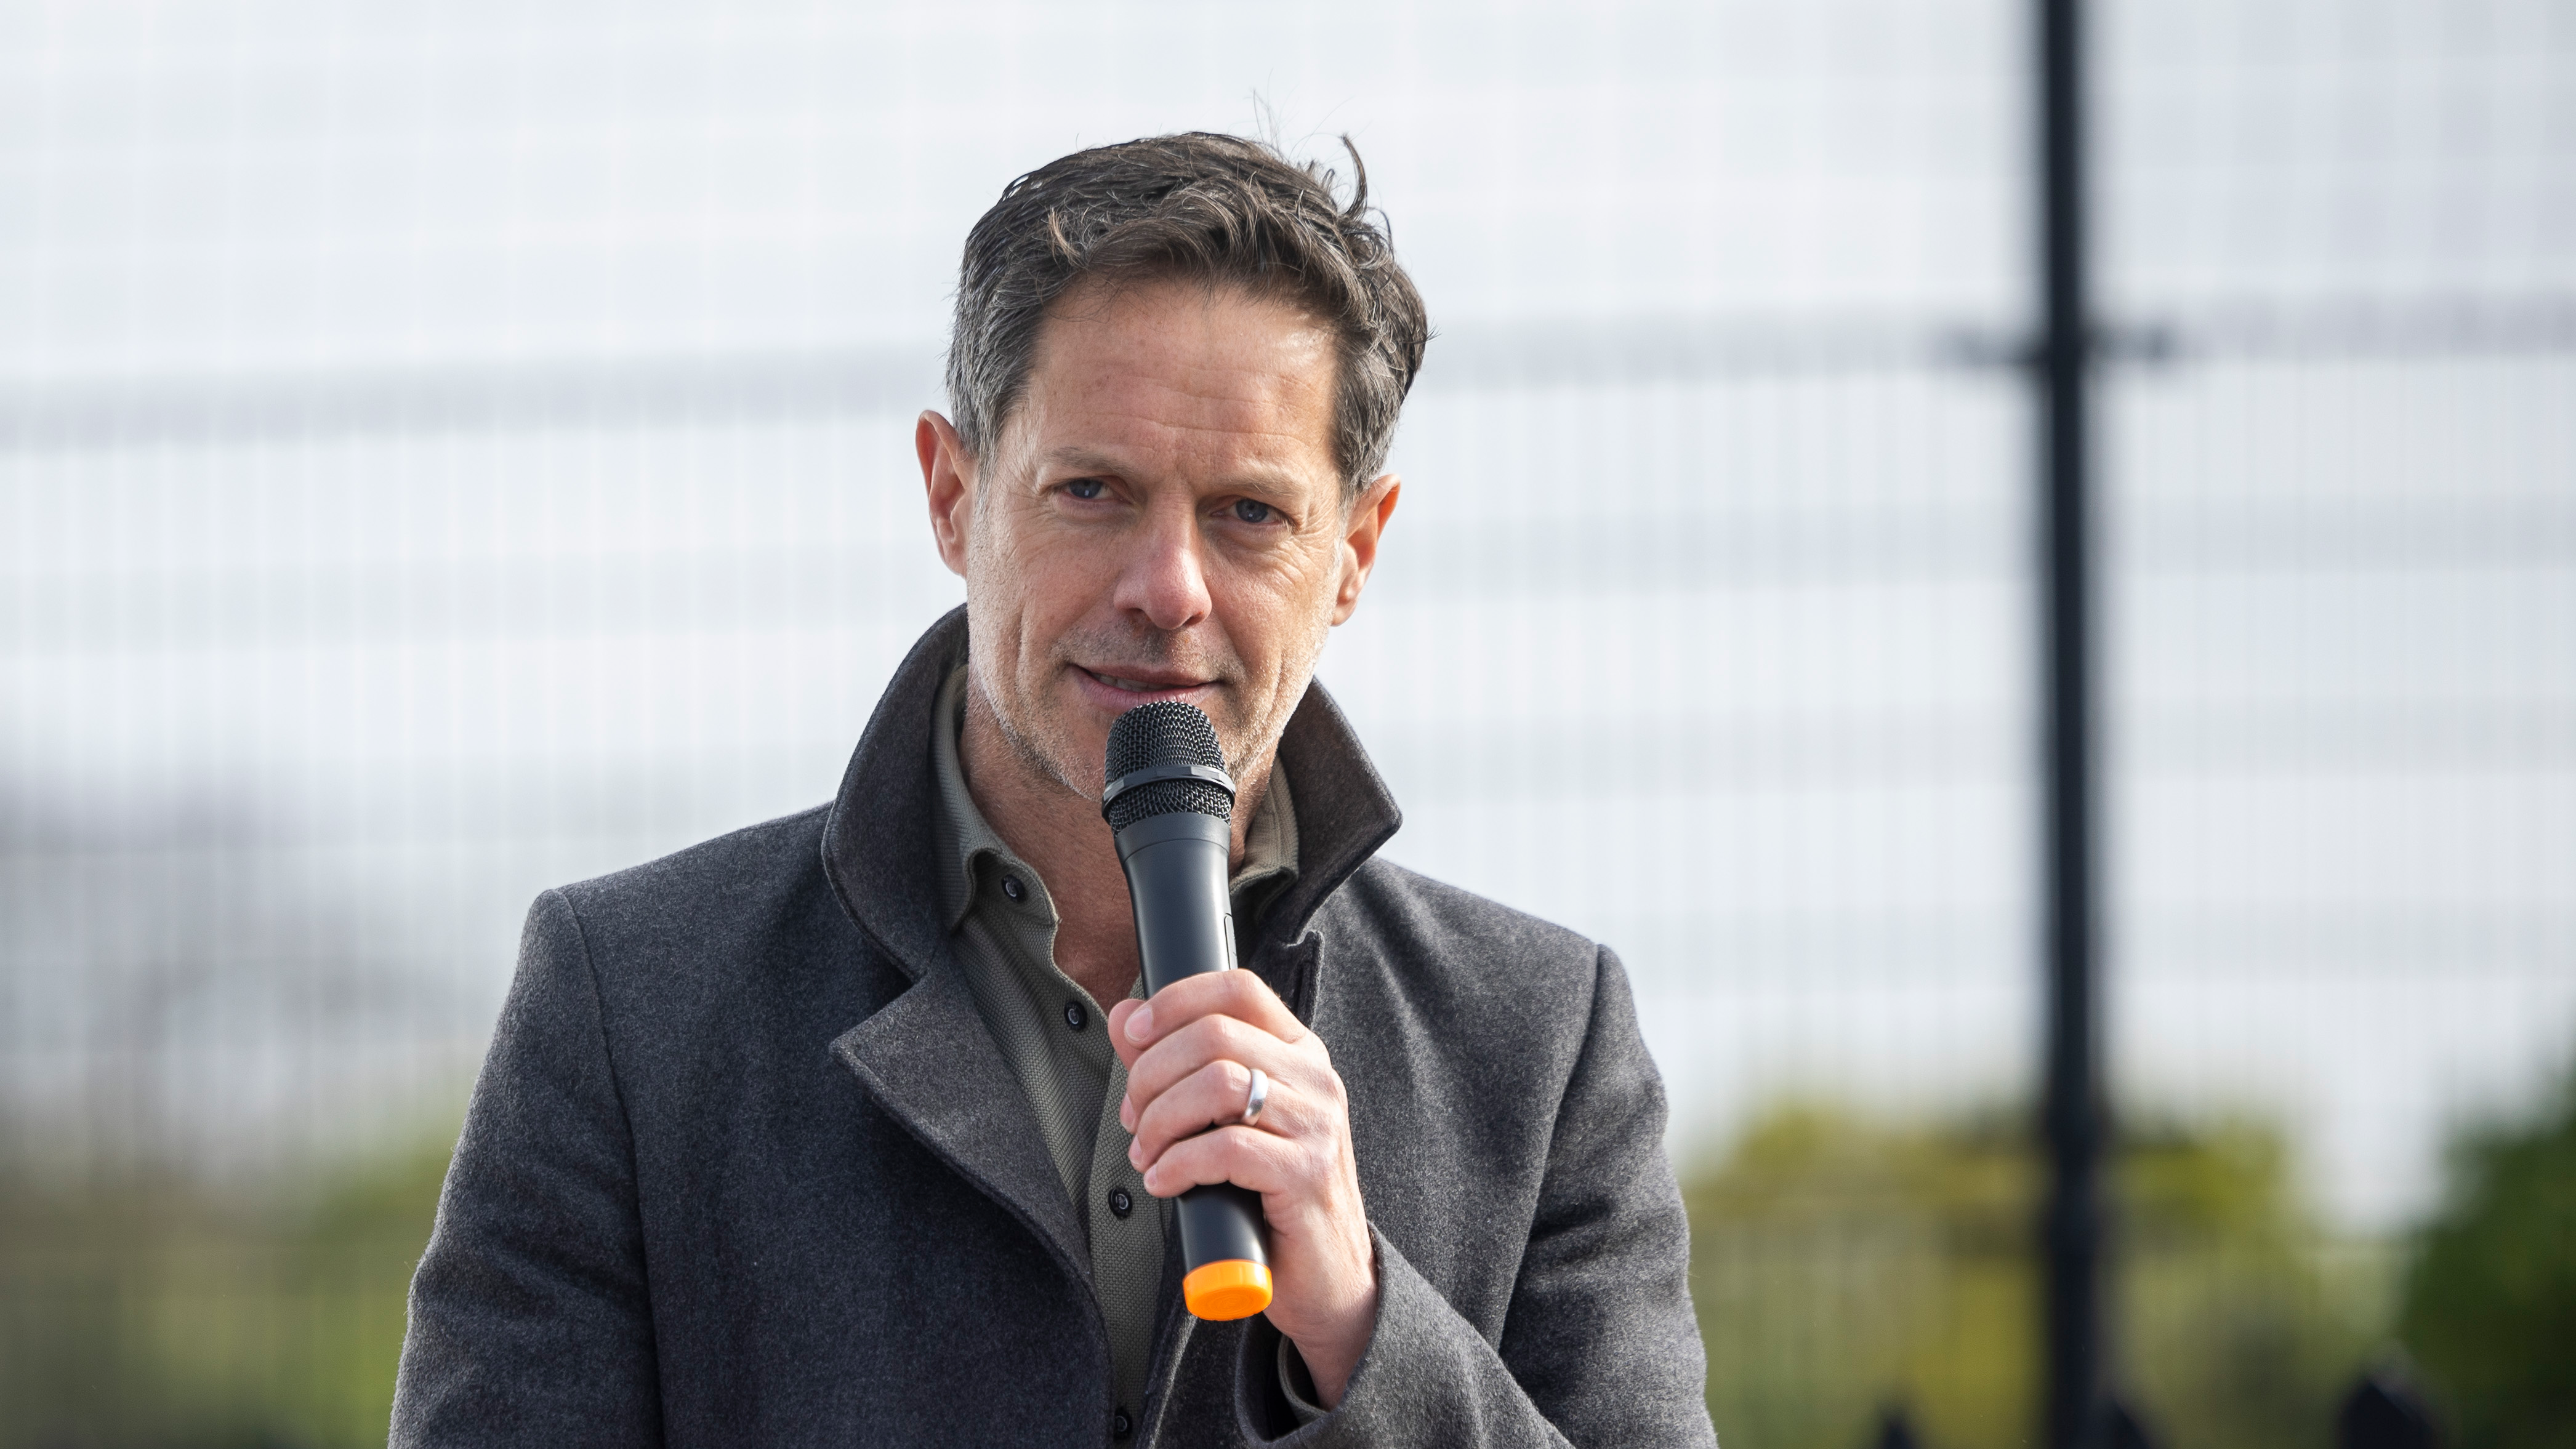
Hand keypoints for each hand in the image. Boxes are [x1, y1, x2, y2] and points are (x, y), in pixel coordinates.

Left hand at [1110, 972, 1377, 1407]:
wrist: (1328, 1278)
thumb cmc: (1269, 1197)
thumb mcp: (1224, 1122)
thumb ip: (1177, 1066)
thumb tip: (1123, 1016)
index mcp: (1298, 1052)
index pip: (1238, 988)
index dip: (1175, 1001)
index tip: (1133, 1034)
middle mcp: (1316, 1078)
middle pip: (1215, 1034)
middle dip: (1153, 1074)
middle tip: (1134, 1119)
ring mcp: (1317, 1125)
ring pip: (1217, 1083)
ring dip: (1162, 1119)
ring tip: (1147, 1154)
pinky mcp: (1306, 1174)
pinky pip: (1226, 1147)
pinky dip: (1179, 1163)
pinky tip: (1163, 1182)